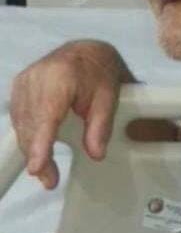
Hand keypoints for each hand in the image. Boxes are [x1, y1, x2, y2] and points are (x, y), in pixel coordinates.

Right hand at [9, 40, 134, 188]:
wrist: (87, 53)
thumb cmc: (99, 74)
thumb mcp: (109, 98)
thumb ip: (101, 126)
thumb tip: (96, 154)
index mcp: (62, 74)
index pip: (48, 114)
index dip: (41, 142)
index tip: (37, 167)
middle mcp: (37, 75)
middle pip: (31, 124)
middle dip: (38, 154)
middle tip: (50, 179)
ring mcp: (25, 80)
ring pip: (22, 124)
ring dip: (31, 148)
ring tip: (48, 171)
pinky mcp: (19, 86)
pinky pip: (19, 118)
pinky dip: (29, 135)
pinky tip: (41, 148)